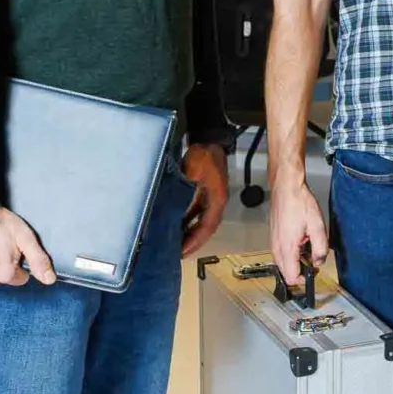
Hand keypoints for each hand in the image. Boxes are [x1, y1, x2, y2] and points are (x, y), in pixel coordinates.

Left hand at [179, 142, 229, 257]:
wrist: (210, 139)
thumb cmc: (204, 154)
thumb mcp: (192, 172)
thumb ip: (185, 191)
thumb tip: (175, 209)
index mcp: (217, 199)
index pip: (206, 227)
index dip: (194, 241)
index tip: (182, 251)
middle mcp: (216, 202)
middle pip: (206, 228)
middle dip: (193, 242)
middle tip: (178, 253)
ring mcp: (212, 198)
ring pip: (202, 222)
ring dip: (191, 233)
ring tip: (177, 244)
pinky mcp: (206, 193)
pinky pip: (197, 213)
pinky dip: (189, 222)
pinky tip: (178, 225)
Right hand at [269, 175, 328, 286]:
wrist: (286, 188)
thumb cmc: (299, 203)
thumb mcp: (318, 226)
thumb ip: (320, 248)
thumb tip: (319, 261)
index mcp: (287, 247)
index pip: (291, 277)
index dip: (303, 279)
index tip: (312, 272)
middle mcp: (276, 247)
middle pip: (285, 273)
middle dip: (300, 271)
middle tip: (312, 260)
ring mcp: (273, 243)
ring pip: (282, 264)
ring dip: (295, 261)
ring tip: (307, 247)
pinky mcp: (273, 238)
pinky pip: (281, 254)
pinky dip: (291, 253)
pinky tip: (300, 241)